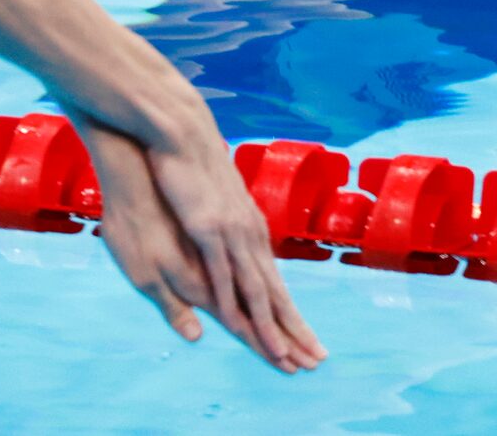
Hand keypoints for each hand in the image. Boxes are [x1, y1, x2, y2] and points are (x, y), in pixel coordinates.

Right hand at [68, 107, 325, 373]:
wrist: (180, 133)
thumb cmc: (191, 170)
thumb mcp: (213, 207)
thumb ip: (222, 234)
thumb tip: (232, 250)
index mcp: (250, 233)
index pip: (276, 285)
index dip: (291, 318)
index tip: (309, 345)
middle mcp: (249, 236)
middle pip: (276, 294)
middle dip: (295, 331)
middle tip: (316, 362)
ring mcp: (232, 234)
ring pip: (256, 291)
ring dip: (269, 328)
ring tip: (283, 358)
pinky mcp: (209, 229)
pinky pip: (223, 275)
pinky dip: (234, 304)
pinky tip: (240, 326)